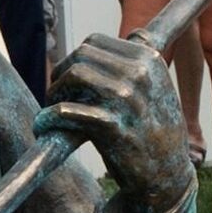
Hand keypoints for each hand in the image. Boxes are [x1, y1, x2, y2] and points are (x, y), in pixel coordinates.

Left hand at [35, 34, 190, 212]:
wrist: (167, 173)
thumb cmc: (155, 130)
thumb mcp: (159, 87)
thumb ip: (137, 64)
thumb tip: (122, 39)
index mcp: (150, 59)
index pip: (95, 41)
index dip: (75, 58)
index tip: (68, 77)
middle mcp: (140, 73)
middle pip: (81, 55)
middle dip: (61, 74)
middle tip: (56, 95)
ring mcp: (127, 99)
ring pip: (74, 76)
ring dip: (54, 93)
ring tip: (50, 111)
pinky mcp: (112, 127)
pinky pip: (67, 111)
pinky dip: (49, 117)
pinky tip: (44, 126)